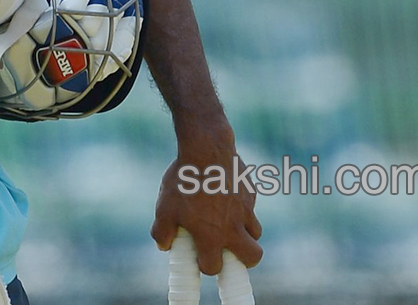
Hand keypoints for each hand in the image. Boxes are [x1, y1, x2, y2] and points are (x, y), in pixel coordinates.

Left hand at [151, 125, 262, 275]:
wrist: (206, 148)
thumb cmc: (183, 180)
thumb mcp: (164, 207)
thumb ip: (161, 231)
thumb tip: (164, 245)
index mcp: (211, 236)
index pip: (214, 267)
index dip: (206, 266)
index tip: (200, 258)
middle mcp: (233, 228)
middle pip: (253, 258)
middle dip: (244, 261)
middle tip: (229, 251)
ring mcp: (246, 210)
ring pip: (256, 232)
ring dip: (245, 234)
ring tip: (227, 222)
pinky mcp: (251, 193)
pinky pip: (251, 207)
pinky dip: (242, 208)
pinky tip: (226, 194)